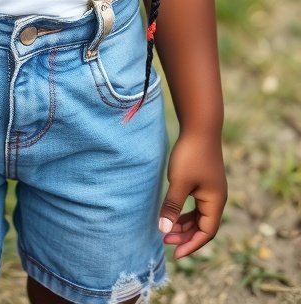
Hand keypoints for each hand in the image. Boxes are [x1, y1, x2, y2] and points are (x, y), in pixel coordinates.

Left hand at [158, 131, 226, 258]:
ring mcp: (212, 189)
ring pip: (200, 215)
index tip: (175, 254)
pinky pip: (197, 205)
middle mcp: (217, 198)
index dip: (191, 245)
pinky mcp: (205, 181)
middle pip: (203, 226)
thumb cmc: (190, 154)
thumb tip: (164, 231)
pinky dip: (186, 212)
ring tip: (166, 229)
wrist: (200, 126)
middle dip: (185, 236)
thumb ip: (172, 207)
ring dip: (184, 224)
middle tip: (164, 241)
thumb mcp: (178, 183)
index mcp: (215, 202)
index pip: (206, 232)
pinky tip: (173, 213)